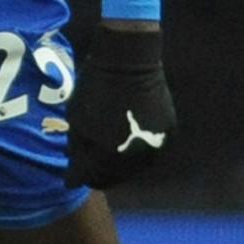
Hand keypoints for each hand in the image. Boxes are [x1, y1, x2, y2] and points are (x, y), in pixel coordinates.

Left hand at [65, 22, 174, 189]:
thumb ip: (78, 154)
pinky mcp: (170, 134)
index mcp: (111, 155)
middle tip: (87, 168)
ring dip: (119, 165)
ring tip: (104, 155)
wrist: (129, 63)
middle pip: (116, 176)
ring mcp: (158, 146)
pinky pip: (150, 151)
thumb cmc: (96, 90)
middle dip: (100, 173)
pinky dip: (136, 151)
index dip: (81, 177)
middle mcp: (138, 157)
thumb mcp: (78, 124)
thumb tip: (73, 180)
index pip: (94, 178)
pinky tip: (124, 143)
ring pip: (136, 166)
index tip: (73, 175)